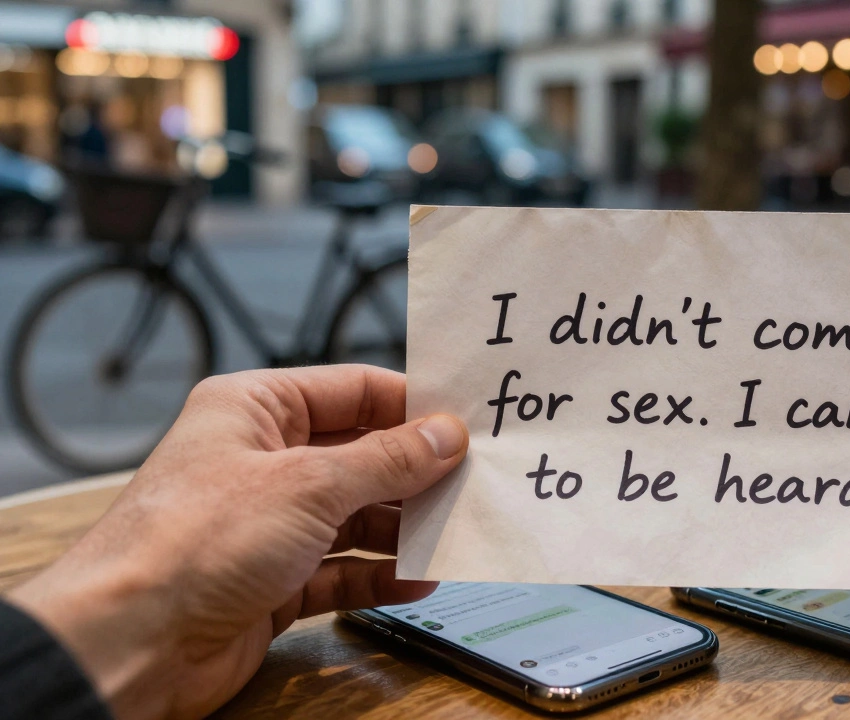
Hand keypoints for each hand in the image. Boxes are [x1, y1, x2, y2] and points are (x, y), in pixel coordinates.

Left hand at [7, 366, 467, 719]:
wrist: (129, 645)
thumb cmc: (188, 544)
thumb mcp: (308, 484)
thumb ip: (386, 460)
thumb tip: (444, 437)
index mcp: (254, 410)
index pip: (351, 390)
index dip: (410, 405)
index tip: (465, 423)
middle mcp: (261, 462)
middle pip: (360, 456)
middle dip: (414, 473)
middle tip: (473, 482)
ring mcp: (267, 525)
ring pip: (355, 516)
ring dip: (402, 529)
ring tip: (454, 533)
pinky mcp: (272, 582)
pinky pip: (341, 571)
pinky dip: (379, 575)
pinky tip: (418, 579)